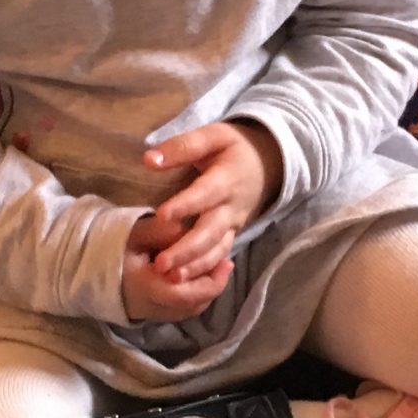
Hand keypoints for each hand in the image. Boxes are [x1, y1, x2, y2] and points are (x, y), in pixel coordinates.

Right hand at [120, 210, 235, 323]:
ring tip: (217, 268)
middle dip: (214, 285)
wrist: (86, 267)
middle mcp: (152, 307)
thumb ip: (162, 231)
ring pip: (190, 309)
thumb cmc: (111, 247)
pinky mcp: (153, 314)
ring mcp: (152, 314)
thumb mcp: (135, 232)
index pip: (185, 294)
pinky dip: (196, 295)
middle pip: (193, 305)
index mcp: (147, 288)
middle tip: (226, 263)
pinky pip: (182, 310)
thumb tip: (188, 231)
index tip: (225, 261)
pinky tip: (201, 278)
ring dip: (206, 291)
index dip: (210, 281)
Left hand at [142, 120, 282, 282]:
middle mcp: (231, 206)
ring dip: (194, 266)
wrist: (268, 164)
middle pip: (210, 232)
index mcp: (226, 179)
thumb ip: (182, 147)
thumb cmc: (233, 148)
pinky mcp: (231, 235)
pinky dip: (203, 271)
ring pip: (216, 249)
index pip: (205, 194)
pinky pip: (219, 255)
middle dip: (186, 250)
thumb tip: (149, 159)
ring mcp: (233, 224)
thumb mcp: (213, 136)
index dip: (184, 205)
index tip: (161, 215)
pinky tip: (183, 281)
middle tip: (160, 264)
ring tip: (170, 278)